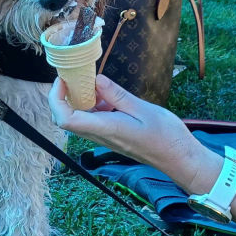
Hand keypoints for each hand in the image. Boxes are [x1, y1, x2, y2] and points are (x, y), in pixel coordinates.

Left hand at [48, 75, 215, 191]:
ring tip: (91, 81)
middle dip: (63, 96)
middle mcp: (99, 135)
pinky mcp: (110, 136)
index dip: (57, 99)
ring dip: (78, 99)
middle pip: (66, 118)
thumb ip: (117, 95)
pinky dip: (93, 105)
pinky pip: (92, 120)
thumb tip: (96, 80)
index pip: (66, 119)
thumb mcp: (143, 109)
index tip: (63, 80)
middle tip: (74, 75)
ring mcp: (103, 137)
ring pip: (78, 118)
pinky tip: (107, 95)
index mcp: (105, 128)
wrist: (179, 159)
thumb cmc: (166, 136)